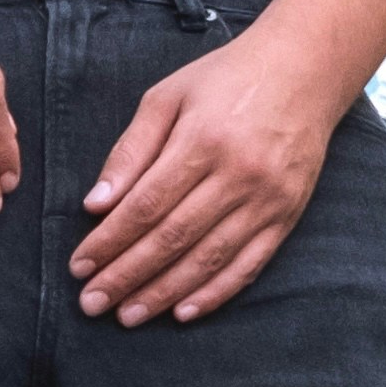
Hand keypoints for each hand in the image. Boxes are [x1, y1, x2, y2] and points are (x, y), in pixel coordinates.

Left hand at [73, 34, 343, 324]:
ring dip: (164, 292)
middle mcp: (238, 174)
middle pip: (172, 238)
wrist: (305, 70)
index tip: (80, 266)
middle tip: (92, 303)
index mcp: (202, 141)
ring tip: (128, 316)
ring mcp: (267, 199)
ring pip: (208, 258)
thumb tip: (96, 205)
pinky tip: (184, 312)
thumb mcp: (168, 97)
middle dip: (127, 275)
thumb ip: (131, 150)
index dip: (109, 241)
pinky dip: (216, 293)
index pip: (145, 205)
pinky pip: (249, 264)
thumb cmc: (226, 79)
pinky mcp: (287, 215)